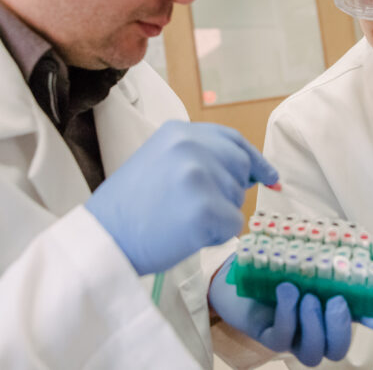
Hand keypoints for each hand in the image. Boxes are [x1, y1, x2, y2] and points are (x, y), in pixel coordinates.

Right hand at [85, 121, 277, 274]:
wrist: (101, 240)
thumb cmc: (129, 210)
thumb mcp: (159, 162)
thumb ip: (198, 158)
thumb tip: (249, 172)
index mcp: (178, 132)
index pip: (231, 140)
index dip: (255, 160)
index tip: (271, 177)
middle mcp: (190, 146)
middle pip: (240, 167)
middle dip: (231, 192)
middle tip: (202, 211)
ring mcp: (198, 175)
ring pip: (236, 199)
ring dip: (218, 216)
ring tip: (179, 221)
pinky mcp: (204, 208)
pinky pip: (232, 225)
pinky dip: (215, 236)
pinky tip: (186, 235)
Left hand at [209, 256, 351, 366]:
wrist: (239, 266)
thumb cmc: (280, 259)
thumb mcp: (310, 252)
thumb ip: (336, 252)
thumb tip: (368, 243)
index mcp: (332, 309)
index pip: (359, 321)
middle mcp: (316, 327)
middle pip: (337, 350)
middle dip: (340, 329)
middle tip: (335, 300)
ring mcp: (292, 336)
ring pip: (312, 354)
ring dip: (314, 325)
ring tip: (306, 296)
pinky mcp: (268, 335)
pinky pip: (283, 338)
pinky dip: (287, 314)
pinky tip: (285, 290)